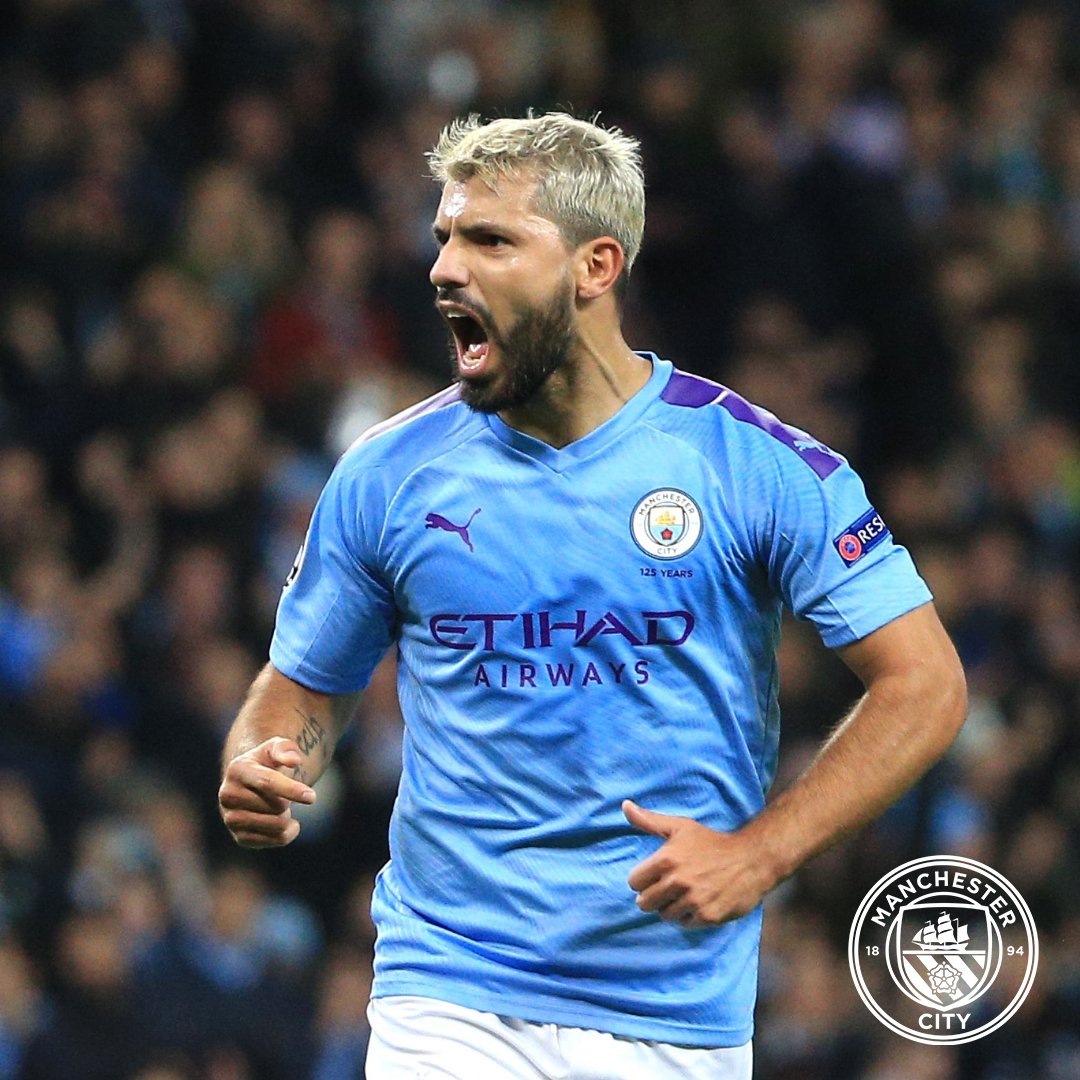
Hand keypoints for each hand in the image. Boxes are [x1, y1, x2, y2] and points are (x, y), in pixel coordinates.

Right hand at [218, 737, 315, 847]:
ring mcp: (231, 819)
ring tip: (278, 806)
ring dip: (287, 816)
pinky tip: (283, 822)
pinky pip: (276, 840)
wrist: (250, 784)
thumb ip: (285, 749)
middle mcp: (228, 795)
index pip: (267, 782)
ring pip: (277, 825)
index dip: (291, 790)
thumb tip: (293, 760)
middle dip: (289, 800)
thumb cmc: (267, 762)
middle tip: (281, 793)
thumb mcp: (276, 747)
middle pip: (277, 805)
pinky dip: (288, 832)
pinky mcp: (240, 837)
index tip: (312, 797)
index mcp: (237, 769)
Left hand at [623, 800, 776, 928]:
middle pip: (644, 903)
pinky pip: (684, 924)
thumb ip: (648, 820)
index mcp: (666, 859)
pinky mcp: (708, 916)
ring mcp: (693, 900)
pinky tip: (698, 902)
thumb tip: (624, 806)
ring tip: (684, 894)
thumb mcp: (680, 826)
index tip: (654, 876)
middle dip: (653, 896)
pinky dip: (688, 916)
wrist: (751, 859)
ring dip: (671, 907)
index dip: (642, 879)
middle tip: (668, 887)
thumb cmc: (712, 841)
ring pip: (664, 915)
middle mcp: (678, 881)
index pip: (634, 882)